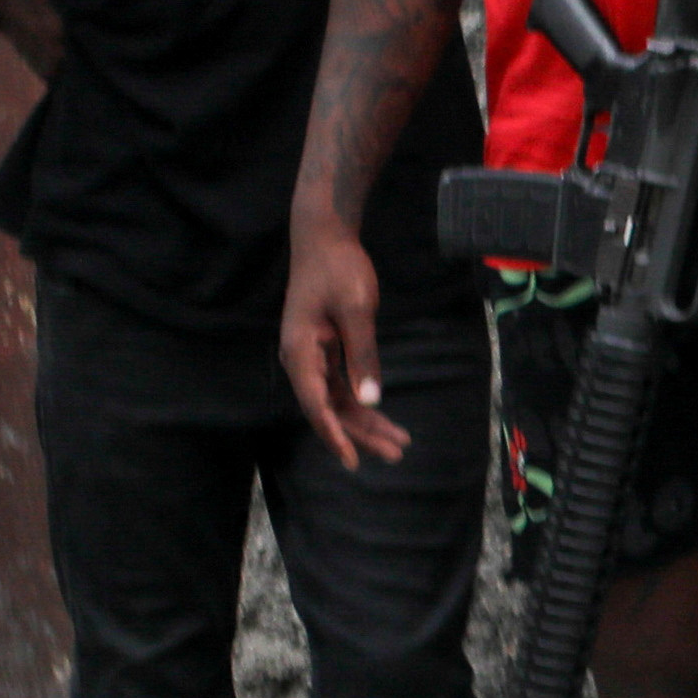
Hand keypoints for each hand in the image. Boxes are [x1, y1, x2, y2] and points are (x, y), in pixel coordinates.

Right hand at [280, 215, 409, 466]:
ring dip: (365, 420)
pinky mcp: (325, 348)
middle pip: (329, 407)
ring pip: (338, 398)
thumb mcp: (357, 310)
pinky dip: (362, 399)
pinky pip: (341, 383)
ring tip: (397, 443)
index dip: (335, 434)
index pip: (316, 403)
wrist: (325, 238)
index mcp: (300, 351)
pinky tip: (382, 415)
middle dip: (361, 432)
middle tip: (395, 454)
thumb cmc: (339, 269)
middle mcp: (301, 358)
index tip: (353, 459)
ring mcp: (312, 355)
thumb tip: (369, 400)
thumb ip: (363, 356)